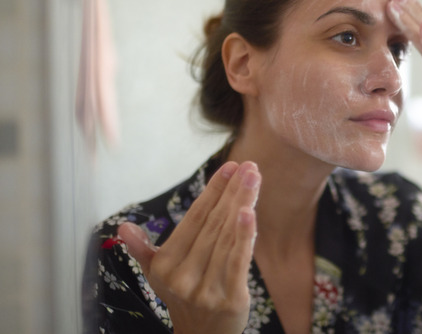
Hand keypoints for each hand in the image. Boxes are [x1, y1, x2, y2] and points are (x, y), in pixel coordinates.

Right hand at [118, 161, 260, 333]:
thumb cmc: (184, 298)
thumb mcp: (158, 276)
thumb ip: (143, 250)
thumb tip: (122, 227)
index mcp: (165, 264)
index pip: (195, 219)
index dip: (213, 191)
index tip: (231, 167)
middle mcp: (182, 275)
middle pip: (214, 224)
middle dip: (233, 192)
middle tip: (250, 166)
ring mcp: (205, 288)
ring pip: (227, 237)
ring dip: (243, 204)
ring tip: (255, 178)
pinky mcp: (230, 299)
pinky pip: (237, 261)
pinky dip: (245, 236)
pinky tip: (250, 213)